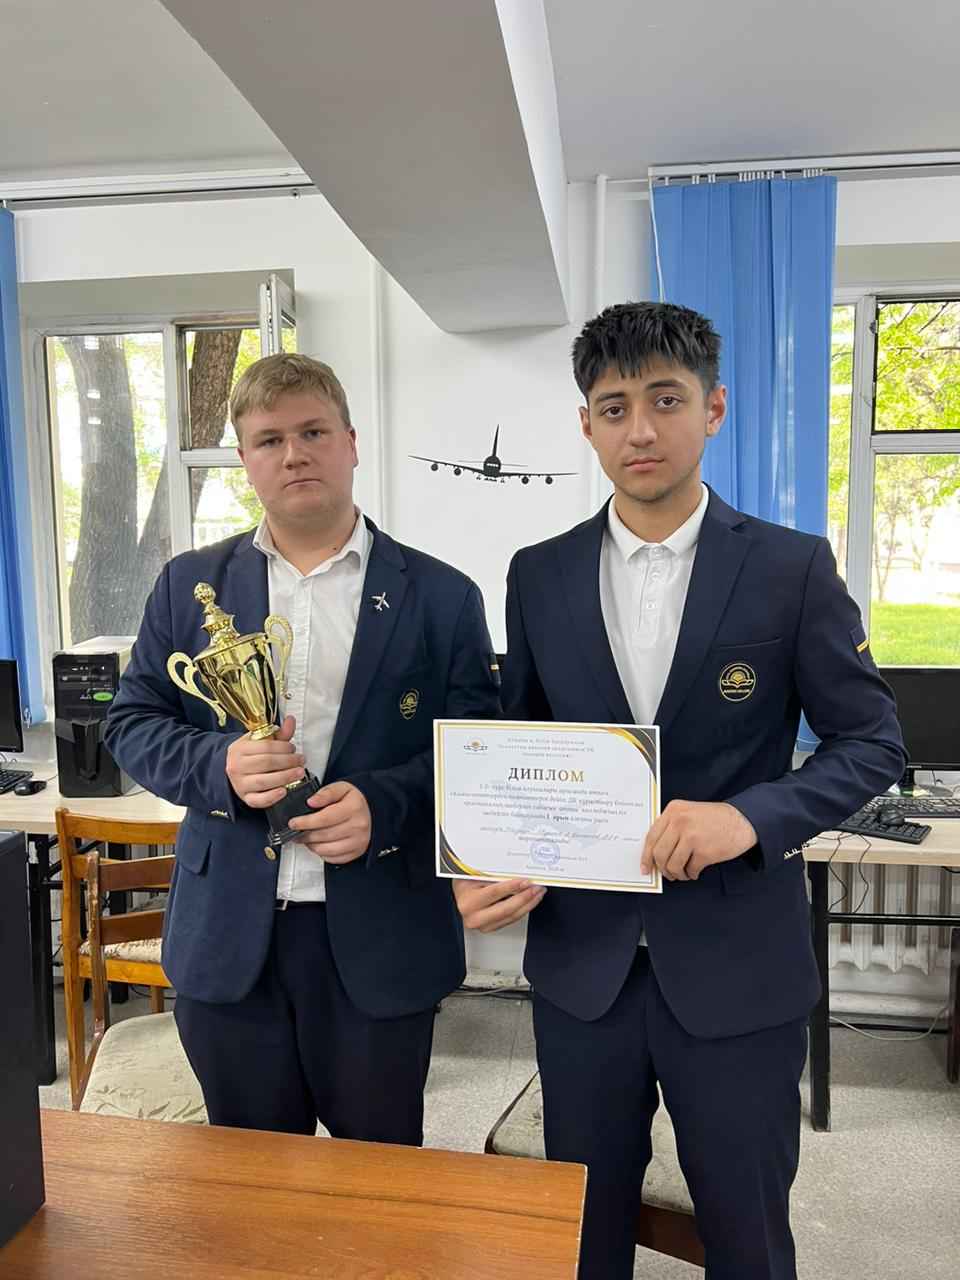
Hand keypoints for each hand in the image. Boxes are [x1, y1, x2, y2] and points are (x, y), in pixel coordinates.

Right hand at [225, 715, 304, 808]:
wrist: (234, 771)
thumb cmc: (251, 755)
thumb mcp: (261, 741)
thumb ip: (279, 733)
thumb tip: (291, 720)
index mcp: (240, 749)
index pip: (265, 747)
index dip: (283, 747)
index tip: (293, 749)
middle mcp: (237, 766)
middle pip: (266, 763)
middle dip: (288, 761)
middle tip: (301, 761)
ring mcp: (240, 784)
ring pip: (263, 781)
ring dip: (285, 777)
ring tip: (299, 773)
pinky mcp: (246, 798)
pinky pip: (258, 800)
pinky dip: (272, 797)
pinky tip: (284, 791)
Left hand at [287, 780, 371, 864]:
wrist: (374, 810)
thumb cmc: (356, 799)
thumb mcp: (342, 788)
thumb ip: (325, 793)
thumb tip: (310, 802)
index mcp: (353, 808)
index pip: (324, 819)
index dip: (305, 822)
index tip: (293, 823)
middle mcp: (358, 826)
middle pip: (323, 835)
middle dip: (305, 834)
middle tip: (296, 831)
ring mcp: (358, 842)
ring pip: (327, 849)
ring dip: (311, 845)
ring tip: (305, 838)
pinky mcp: (357, 852)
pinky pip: (334, 858)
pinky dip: (322, 853)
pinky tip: (318, 844)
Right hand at [452, 877, 545, 932]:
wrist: (458, 893)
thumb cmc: (465, 882)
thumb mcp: (475, 874)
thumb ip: (493, 875)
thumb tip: (517, 872)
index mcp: (468, 901)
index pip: (495, 893)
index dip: (513, 887)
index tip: (526, 881)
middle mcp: (474, 916)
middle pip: (506, 908)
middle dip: (525, 897)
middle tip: (537, 887)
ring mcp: (482, 925)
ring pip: (511, 916)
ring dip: (528, 904)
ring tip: (537, 893)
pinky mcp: (490, 928)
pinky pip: (510, 920)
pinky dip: (522, 910)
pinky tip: (529, 901)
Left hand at [640, 800, 757, 881]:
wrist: (742, 820)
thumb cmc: (714, 819)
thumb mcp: (688, 813)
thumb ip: (671, 828)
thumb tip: (654, 855)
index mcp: (673, 810)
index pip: (651, 837)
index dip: (646, 856)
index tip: (646, 868)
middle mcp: (680, 821)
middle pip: (660, 854)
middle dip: (663, 869)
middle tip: (669, 874)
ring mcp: (692, 836)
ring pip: (673, 865)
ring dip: (677, 874)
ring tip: (684, 873)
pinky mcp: (705, 851)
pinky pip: (690, 870)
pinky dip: (692, 874)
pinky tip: (696, 872)